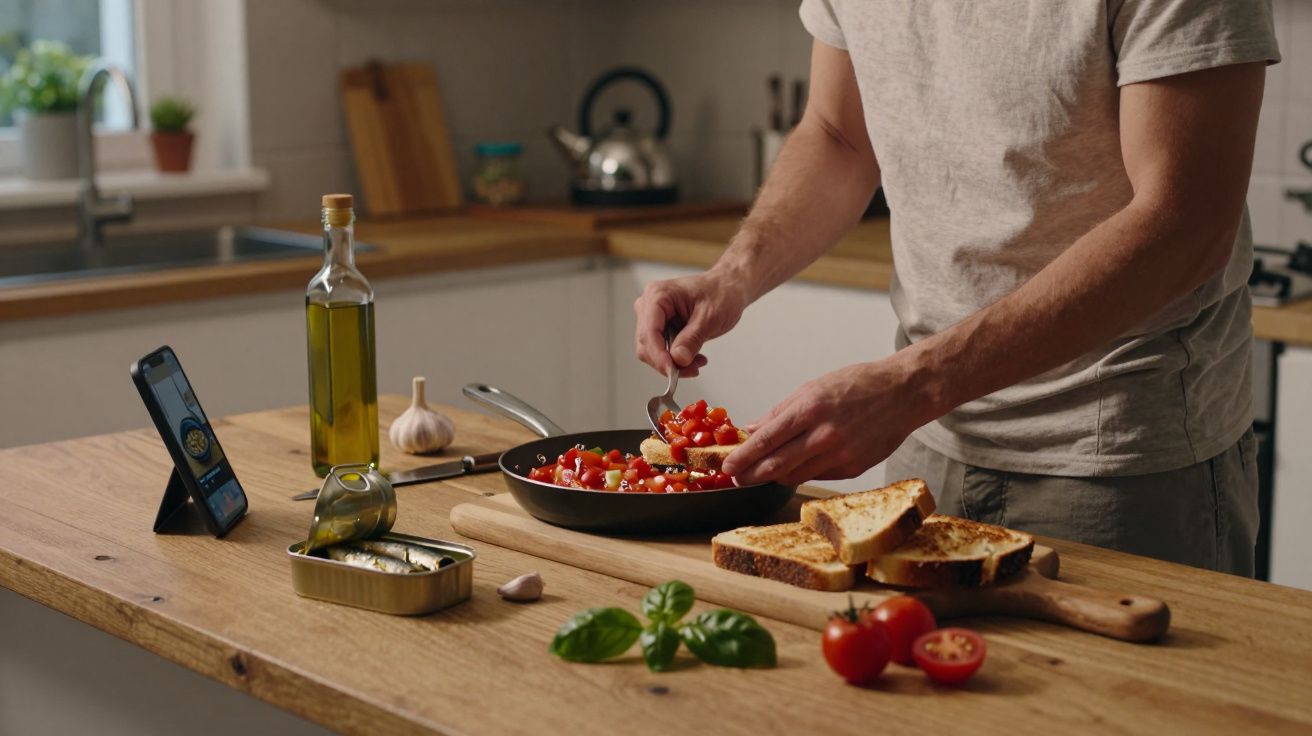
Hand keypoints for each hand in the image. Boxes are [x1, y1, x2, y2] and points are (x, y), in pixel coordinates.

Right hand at [634, 271, 750, 376]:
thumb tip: (678, 359)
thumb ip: (692, 339)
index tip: (671, 373)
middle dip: (668, 362)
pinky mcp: (660, 326)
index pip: (649, 332)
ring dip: (674, 362)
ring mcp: (653, 316)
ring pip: (652, 351)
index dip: (659, 356)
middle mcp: (649, 304)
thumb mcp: (710, 318)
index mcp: (658, 295)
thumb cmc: (720, 294)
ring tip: (698, 362)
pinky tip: (694, 358)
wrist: (727, 288)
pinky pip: (661, 350)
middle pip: (647, 344)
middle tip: (692, 370)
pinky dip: (676, 359)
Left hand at [721, 359, 930, 486]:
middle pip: (776, 465)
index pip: (766, 440)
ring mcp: (840, 455)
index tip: (728, 466)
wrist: (904, 393)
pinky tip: (795, 467)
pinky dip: (802, 473)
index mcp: (810, 409)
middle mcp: (824, 436)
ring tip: (761, 473)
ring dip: (774, 476)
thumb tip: (753, 429)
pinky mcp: (853, 469)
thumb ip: (781, 411)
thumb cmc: (859, 384)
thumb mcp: (814, 387)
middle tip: (736, 478)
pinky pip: (818, 476)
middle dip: (751, 475)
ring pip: (795, 476)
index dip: (743, 457)